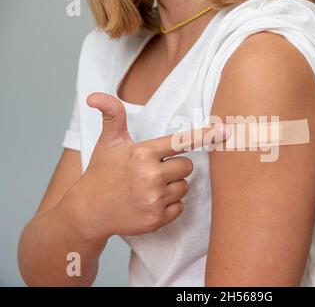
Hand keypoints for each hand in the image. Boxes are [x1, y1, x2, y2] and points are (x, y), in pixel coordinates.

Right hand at [67, 93, 228, 240]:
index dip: (205, 135)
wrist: (88, 211)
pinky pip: (180, 207)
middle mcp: (150, 176)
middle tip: (153, 171)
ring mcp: (154, 199)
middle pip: (187, 166)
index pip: (181, 141)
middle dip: (175, 167)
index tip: (225, 130)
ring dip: (173, 186)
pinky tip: (150, 202)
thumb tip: (94, 95)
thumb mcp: (107, 142)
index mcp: (142, 153)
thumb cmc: (101, 173)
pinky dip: (170, 205)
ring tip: (149, 187)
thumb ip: (112, 116)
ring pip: (185, 187)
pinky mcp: (157, 219)